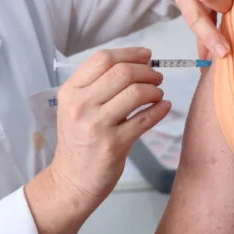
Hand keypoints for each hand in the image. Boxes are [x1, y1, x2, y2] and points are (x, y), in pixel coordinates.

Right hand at [49, 47, 170, 204]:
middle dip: (147, 71)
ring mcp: (97, 126)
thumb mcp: (76, 107)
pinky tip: (163, 107)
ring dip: (154, 90)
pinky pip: (145, 119)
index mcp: (70, 92)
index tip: (146, 55)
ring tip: (158, 94)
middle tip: (157, 77)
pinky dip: (160, 109)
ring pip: (136, 93)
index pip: (103, 59)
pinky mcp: (114, 144)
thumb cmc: (79, 139)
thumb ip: (98, 84)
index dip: (130, 53)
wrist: (72, 180)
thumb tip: (139, 60)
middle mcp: (81, 106)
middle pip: (122, 73)